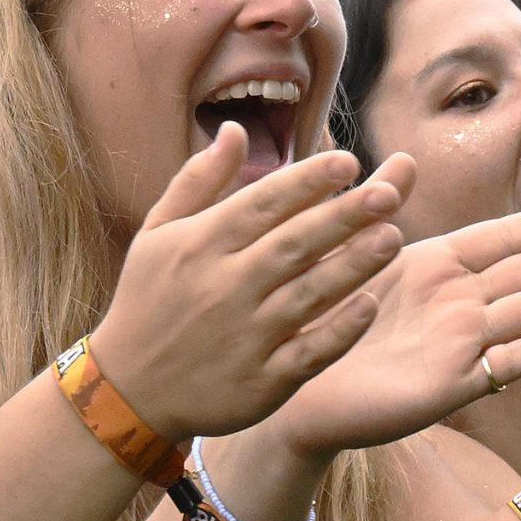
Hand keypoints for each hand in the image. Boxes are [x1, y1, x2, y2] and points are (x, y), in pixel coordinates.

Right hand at [91, 128, 406, 443]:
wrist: (128, 392)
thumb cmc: (149, 301)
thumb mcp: (158, 235)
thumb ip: (199, 181)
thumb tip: (236, 128)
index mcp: (201, 245)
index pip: (262, 204)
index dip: (305, 181)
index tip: (347, 161)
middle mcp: (224, 287)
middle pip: (293, 245)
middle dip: (342, 217)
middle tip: (389, 192)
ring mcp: (244, 336)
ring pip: (307, 296)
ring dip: (352, 267)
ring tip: (393, 238)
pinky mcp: (261, 381)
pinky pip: (309, 353)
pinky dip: (339, 331)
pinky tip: (370, 305)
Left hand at [270, 198, 520, 458]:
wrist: (293, 394)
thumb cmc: (321, 325)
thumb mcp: (347, 256)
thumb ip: (377, 208)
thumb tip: (398, 159)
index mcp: (437, 268)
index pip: (506, 238)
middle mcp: (459, 303)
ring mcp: (461, 344)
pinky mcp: (452, 386)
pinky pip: (507, 361)